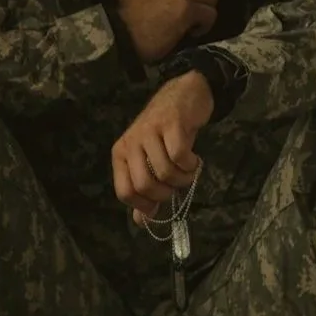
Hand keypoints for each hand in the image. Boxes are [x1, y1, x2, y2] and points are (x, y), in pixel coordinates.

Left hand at [112, 71, 214, 222]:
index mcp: (121, 154)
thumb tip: (142, 222)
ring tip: (189, 171)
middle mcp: (131, 142)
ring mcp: (150, 131)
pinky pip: (179, 156)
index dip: (144, 204)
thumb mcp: (150, 159)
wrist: (184, 94)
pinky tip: (194, 160)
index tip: (160, 204)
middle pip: (144, 185)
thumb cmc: (165, 131)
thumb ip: (144, 191)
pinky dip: (191, 165)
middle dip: (166, 194)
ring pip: (164, 172)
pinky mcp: (171, 123)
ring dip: (183, 179)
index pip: (124, 192)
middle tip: (176, 185)